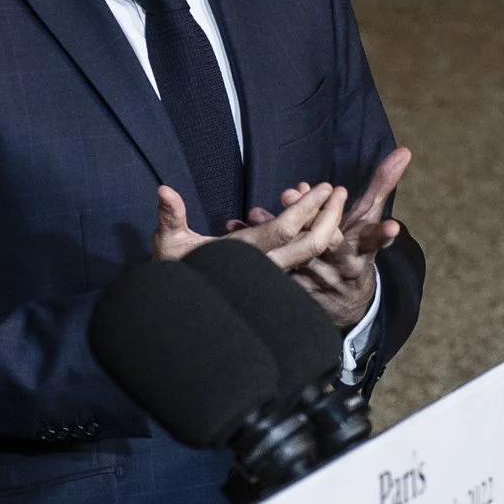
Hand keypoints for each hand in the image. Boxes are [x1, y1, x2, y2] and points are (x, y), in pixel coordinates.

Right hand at [153, 179, 344, 270]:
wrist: (180, 316)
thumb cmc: (173, 279)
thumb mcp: (168, 246)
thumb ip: (170, 218)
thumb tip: (164, 190)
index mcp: (246, 254)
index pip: (285, 229)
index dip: (307, 207)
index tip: (325, 187)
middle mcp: (264, 267)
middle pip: (310, 244)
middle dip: (330, 216)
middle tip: (340, 191)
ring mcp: (271, 276)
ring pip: (308, 253)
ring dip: (325, 225)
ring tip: (332, 200)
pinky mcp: (271, 279)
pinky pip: (301, 258)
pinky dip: (312, 236)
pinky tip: (316, 220)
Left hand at [247, 147, 409, 329]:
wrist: (345, 301)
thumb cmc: (355, 247)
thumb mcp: (369, 219)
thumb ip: (382, 185)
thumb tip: (404, 151)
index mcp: (361, 249)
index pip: (373, 240)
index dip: (381, 235)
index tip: (390, 226)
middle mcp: (339, 267)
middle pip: (326, 244)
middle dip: (308, 219)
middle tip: (290, 196)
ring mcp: (314, 281)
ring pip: (292, 256)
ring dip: (273, 232)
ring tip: (255, 212)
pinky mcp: (290, 291)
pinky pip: (268, 268)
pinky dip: (248, 250)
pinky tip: (234, 230)